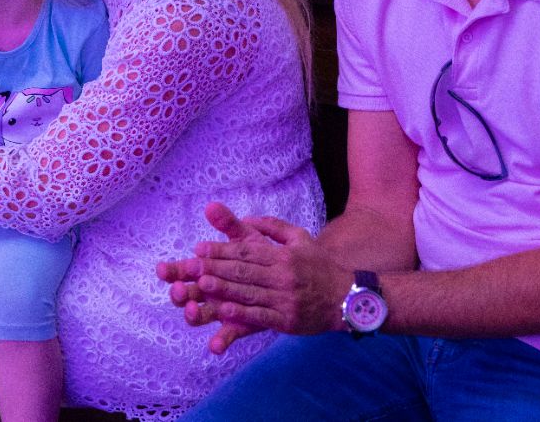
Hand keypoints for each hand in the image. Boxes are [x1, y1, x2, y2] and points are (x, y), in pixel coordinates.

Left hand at [157, 202, 350, 354]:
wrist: (347, 297)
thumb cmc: (320, 266)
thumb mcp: (300, 238)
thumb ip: (273, 226)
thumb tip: (247, 218)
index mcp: (283, 256)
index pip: (246, 252)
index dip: (221, 251)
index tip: (199, 249)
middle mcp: (283, 276)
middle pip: (243, 271)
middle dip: (216, 268)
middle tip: (192, 267)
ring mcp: (284, 299)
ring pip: (248, 293)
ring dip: (223, 289)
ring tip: (201, 286)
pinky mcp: (287, 320)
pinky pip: (260, 316)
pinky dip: (241, 313)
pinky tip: (224, 311)